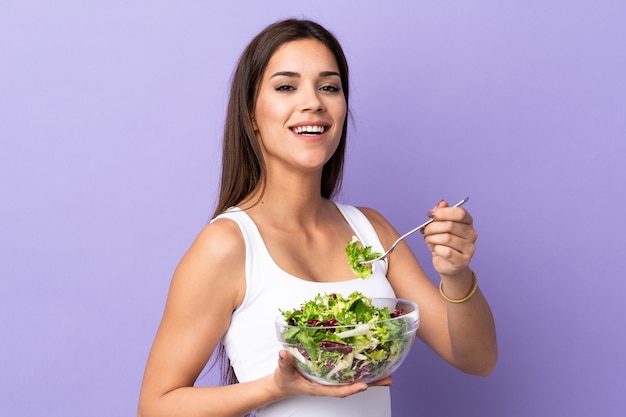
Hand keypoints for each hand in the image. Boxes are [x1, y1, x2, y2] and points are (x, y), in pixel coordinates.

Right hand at [273, 350, 391, 397]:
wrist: (283, 384)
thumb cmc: (284, 379)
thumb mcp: (283, 371)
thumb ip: (284, 362)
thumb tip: (283, 353)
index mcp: (319, 387)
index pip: (337, 390)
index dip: (351, 388)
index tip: (364, 385)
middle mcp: (329, 385)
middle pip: (352, 386)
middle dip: (371, 384)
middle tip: (388, 379)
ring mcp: (331, 381)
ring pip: (354, 381)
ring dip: (371, 378)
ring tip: (388, 374)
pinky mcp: (332, 375)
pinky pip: (349, 374)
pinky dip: (362, 372)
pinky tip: (373, 366)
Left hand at [422, 199, 477, 276]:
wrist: (446, 264)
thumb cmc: (442, 243)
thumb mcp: (439, 226)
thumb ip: (440, 214)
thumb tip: (442, 203)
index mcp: (468, 222)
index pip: (460, 213)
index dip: (443, 212)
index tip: (430, 214)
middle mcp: (472, 234)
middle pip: (450, 225)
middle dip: (433, 227)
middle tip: (425, 230)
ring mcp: (470, 248)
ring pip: (446, 238)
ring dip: (432, 238)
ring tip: (428, 240)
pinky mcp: (463, 261)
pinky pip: (446, 252)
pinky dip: (437, 249)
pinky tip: (436, 250)